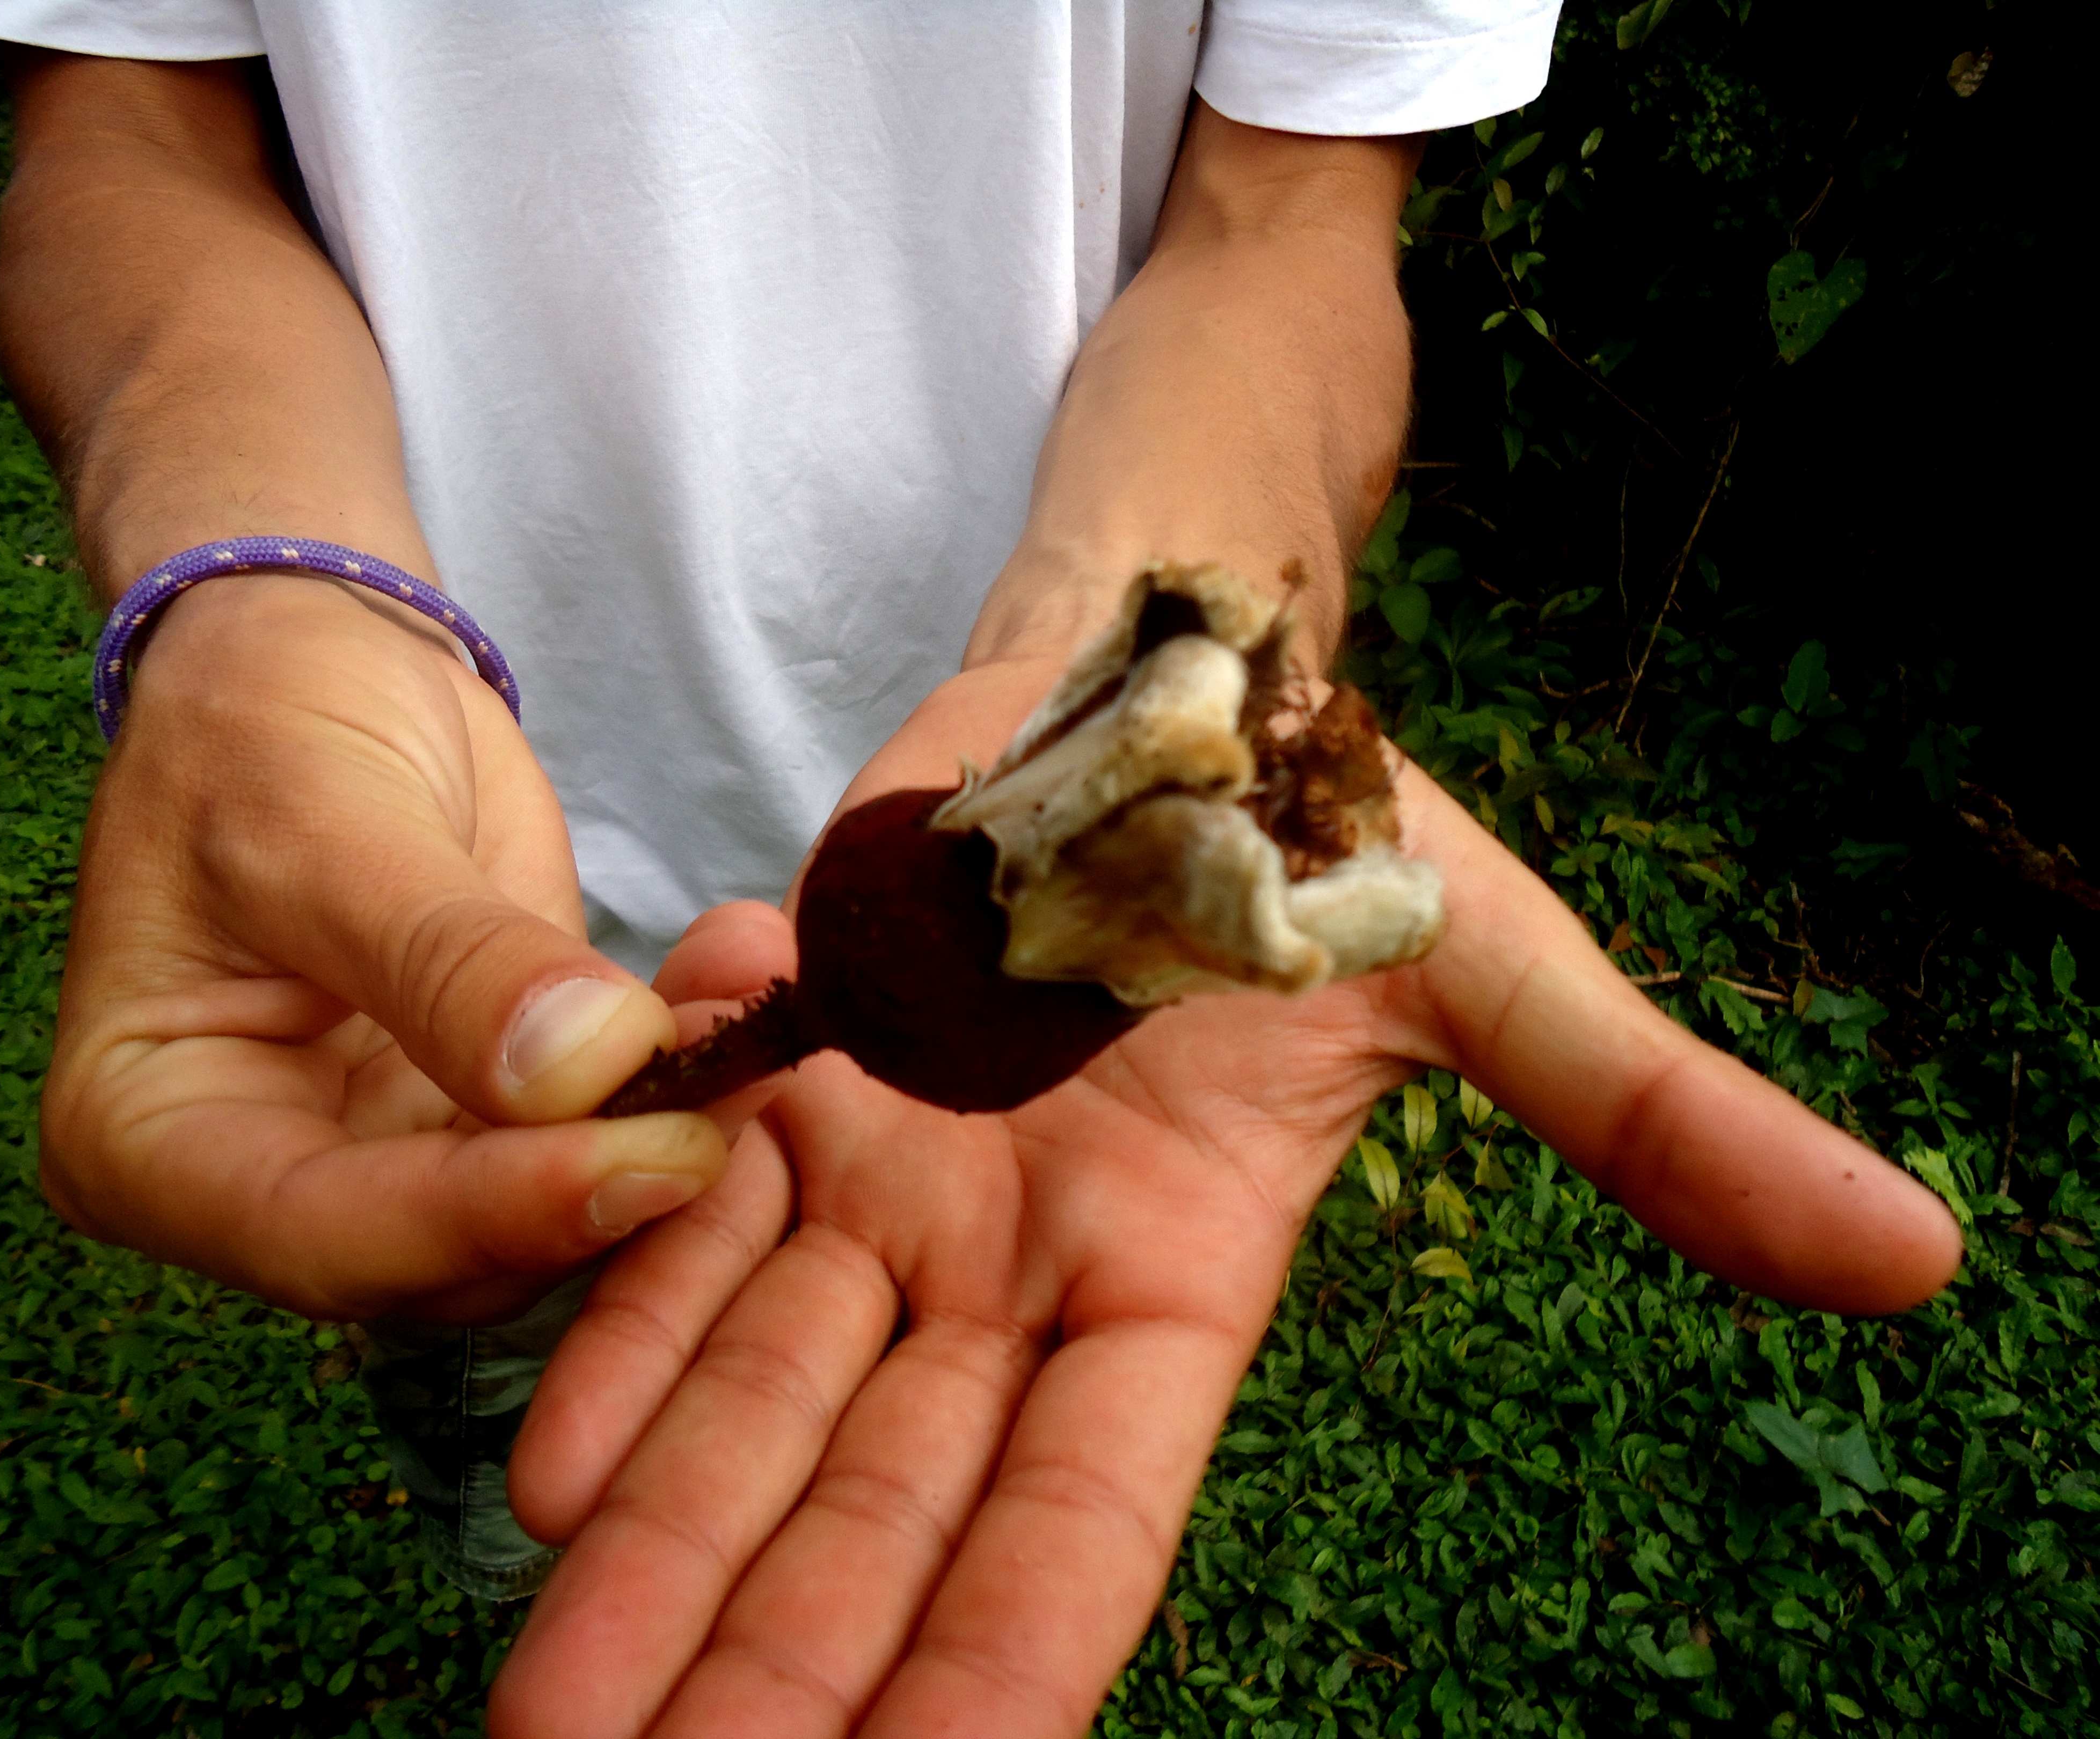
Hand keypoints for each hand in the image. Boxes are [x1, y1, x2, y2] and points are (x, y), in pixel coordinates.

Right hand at [38, 573, 725, 1325]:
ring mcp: (388, 1159)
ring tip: (755, 1020)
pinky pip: (601, 1128)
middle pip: (453, 1256)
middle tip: (736, 1104)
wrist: (318, 666)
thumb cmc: (261, 726)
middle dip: (605, 1184)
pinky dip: (683, 1070)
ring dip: (671, 1126)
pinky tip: (744, 985)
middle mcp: (266, 1184)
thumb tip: (581, 1071)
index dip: (493, 1216)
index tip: (650, 1159)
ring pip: (550, 1211)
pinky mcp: (492, 1113)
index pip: (328, 1235)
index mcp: (148, 1142)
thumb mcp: (324, 819)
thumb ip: (445, 959)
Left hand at [486, 661, 1960, 1737]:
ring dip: (662, 1559)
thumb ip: (1656, 1126)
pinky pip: (689, 1239)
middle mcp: (1014, 1273)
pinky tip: (539, 1468)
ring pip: (760, 1406)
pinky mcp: (791, 1082)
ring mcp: (889, 1185)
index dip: (1002, 1675)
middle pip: (884, 1518)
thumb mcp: (1498, 979)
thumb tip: (1918, 1257)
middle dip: (782, 1681)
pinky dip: (620, 1341)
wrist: (1163, 687)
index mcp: (1178, 1281)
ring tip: (549, 1717)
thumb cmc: (1338, 835)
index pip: (1083, 1529)